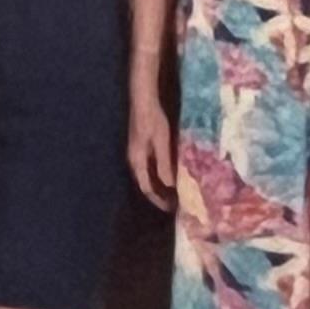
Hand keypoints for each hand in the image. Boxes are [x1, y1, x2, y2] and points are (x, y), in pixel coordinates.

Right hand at [128, 90, 176, 208]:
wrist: (143, 100)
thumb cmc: (152, 120)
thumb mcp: (161, 143)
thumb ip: (164, 164)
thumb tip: (169, 186)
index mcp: (137, 161)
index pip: (146, 188)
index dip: (158, 199)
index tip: (171, 208)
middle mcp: (134, 160)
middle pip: (145, 184)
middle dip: (159, 195)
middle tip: (175, 203)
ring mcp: (136, 153)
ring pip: (147, 176)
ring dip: (159, 185)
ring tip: (174, 192)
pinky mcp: (141, 147)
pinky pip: (149, 167)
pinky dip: (158, 175)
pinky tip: (169, 174)